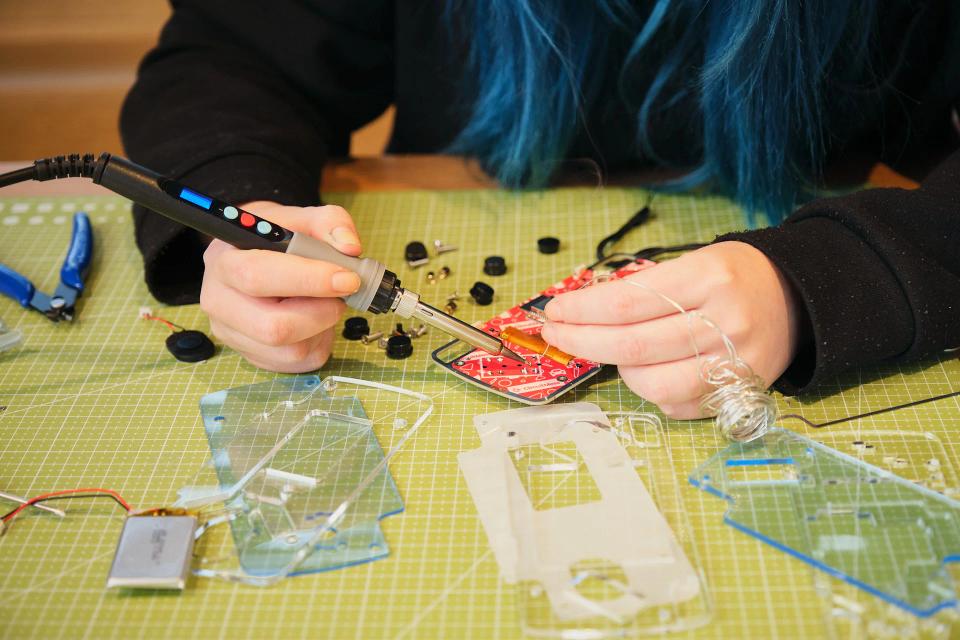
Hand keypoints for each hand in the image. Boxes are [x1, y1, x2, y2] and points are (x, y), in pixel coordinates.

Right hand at [200, 201, 361, 371]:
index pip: (256, 276)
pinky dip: (319, 341)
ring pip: (290, 350)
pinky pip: (298, 362)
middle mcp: (219, 302)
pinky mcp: (253, 356)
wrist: (255, 255)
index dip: (307, 280)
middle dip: (321, 312)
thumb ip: (329, 222)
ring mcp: (233, 334)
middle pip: (272, 327)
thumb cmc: (276, 237)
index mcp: (223, 261)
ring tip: (325, 302)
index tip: (347, 277)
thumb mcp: (300, 217)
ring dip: (322, 326)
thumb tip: (349, 247)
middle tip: (343, 293)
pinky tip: (315, 319)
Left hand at [541, 241, 803, 418]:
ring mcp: (735, 363)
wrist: (797, 299)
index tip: (555, 313)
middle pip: (633, 345)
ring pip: (654, 385)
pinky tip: (649, 371)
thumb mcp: (693, 262)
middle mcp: (726, 321)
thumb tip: (582, 313)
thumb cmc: (733, 277)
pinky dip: (652, 392)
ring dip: (620, 372)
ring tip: (616, 354)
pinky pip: (677, 406)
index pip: (627, 302)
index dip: (582, 312)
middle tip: (558, 336)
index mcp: (709, 277)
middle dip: (583, 343)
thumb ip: (644, 288)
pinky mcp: (739, 393)